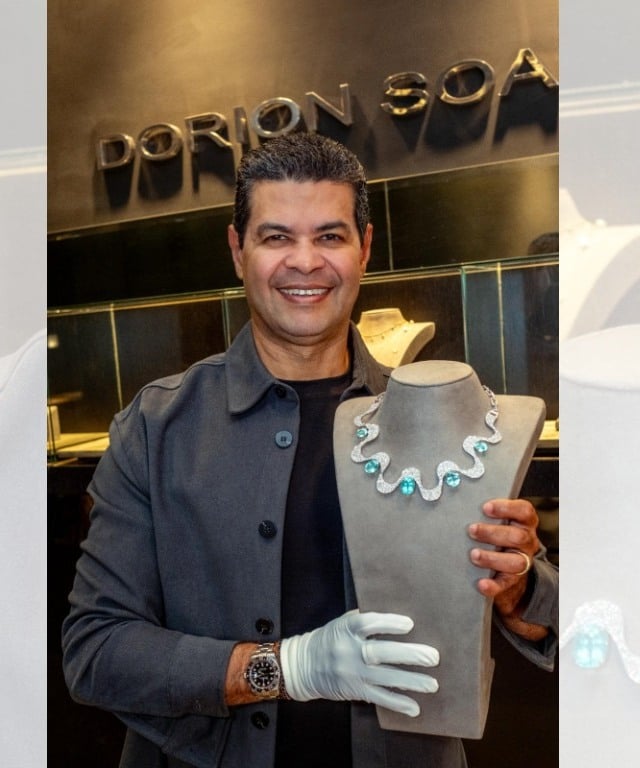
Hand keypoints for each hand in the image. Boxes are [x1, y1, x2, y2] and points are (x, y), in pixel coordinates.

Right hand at [280, 610, 438, 716]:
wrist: (303, 666)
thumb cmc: (330, 639)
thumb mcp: (342, 623)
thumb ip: (364, 621)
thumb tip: (397, 618)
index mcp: (346, 629)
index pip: (367, 624)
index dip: (388, 623)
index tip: (409, 624)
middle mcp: (348, 651)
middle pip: (379, 653)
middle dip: (408, 655)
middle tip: (433, 657)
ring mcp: (352, 673)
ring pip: (383, 678)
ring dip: (410, 682)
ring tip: (432, 684)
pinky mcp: (355, 691)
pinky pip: (378, 698)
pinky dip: (397, 703)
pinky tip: (415, 707)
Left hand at [468, 498, 547, 640]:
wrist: (508, 566)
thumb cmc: (496, 533)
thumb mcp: (497, 520)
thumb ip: (485, 512)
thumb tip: (459, 503)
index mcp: (524, 522)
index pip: (524, 511)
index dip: (506, 508)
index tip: (486, 507)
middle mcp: (527, 541)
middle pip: (518, 536)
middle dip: (493, 533)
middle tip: (472, 530)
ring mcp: (522, 561)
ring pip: (516, 562)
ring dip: (492, 558)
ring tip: (474, 555)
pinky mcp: (513, 581)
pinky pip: (505, 584)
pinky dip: (493, 585)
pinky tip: (481, 584)